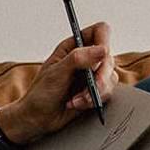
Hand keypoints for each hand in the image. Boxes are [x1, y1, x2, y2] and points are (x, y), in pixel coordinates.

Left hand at [3, 20, 118, 142]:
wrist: (38, 118)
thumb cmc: (41, 93)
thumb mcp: (56, 72)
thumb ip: (78, 58)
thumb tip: (102, 49)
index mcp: (74, 46)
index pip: (99, 32)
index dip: (104, 41)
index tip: (101, 55)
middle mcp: (85, 58)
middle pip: (109, 57)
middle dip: (101, 76)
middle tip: (92, 87)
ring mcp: (92, 75)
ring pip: (111, 77)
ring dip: (95, 92)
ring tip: (77, 100)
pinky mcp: (95, 91)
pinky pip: (107, 93)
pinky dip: (94, 101)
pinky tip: (77, 104)